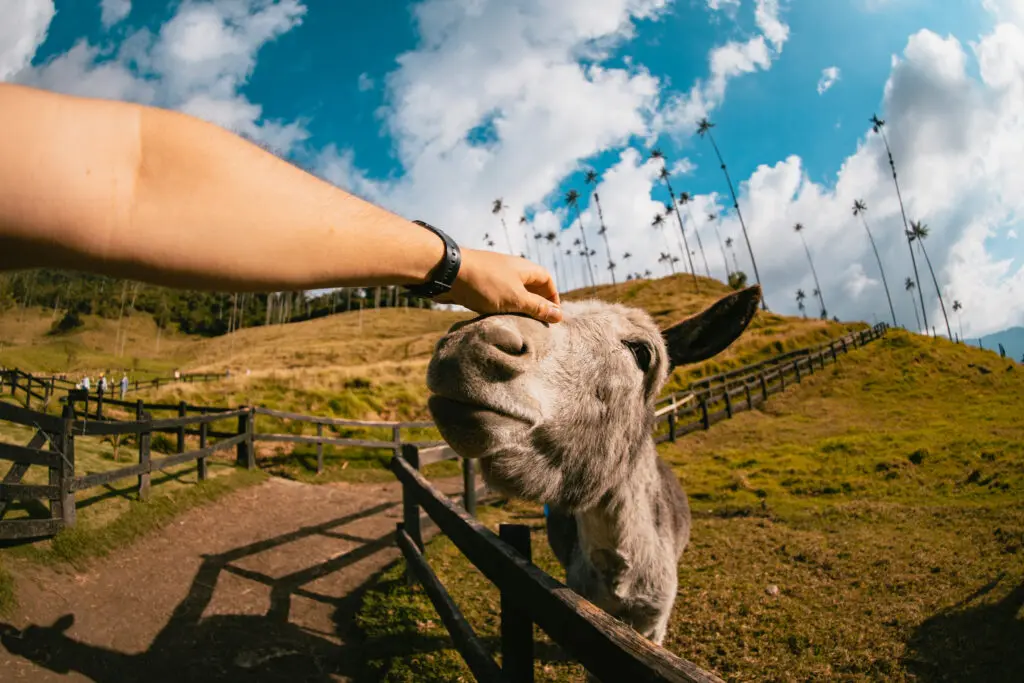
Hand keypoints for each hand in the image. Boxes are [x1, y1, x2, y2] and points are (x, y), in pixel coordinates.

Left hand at [439, 248, 562, 322]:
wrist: (448, 272)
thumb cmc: (485, 283)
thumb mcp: (516, 299)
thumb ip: (537, 307)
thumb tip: (559, 315)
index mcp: (524, 268)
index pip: (547, 280)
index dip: (552, 297)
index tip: (553, 316)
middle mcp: (511, 270)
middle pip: (531, 287)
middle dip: (535, 305)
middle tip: (537, 325)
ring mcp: (495, 276)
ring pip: (513, 294)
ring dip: (517, 309)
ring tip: (519, 325)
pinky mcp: (480, 285)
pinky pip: (497, 298)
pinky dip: (501, 309)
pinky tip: (498, 320)